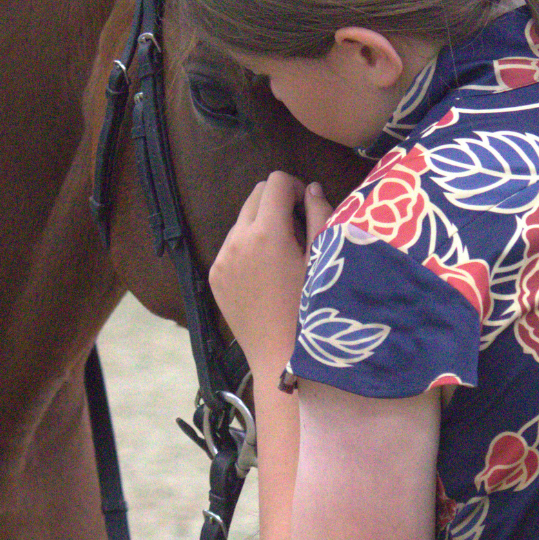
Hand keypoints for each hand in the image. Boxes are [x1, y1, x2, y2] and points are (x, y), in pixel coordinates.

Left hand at [209, 172, 333, 374]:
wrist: (281, 357)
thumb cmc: (312, 310)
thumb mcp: (323, 259)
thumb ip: (320, 216)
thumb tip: (311, 189)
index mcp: (267, 232)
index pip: (275, 182)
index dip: (295, 188)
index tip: (306, 209)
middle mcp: (237, 240)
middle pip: (255, 195)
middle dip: (277, 203)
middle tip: (297, 231)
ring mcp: (222, 259)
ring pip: (242, 220)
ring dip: (262, 225)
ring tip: (282, 256)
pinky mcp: (215, 276)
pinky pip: (231, 246)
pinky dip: (248, 247)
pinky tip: (266, 274)